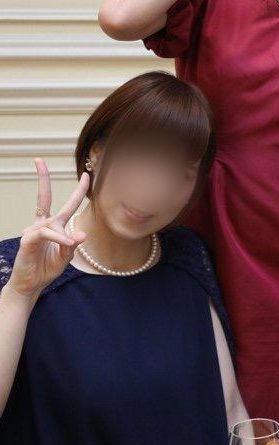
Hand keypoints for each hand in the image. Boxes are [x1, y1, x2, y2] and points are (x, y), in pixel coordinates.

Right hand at [8, 160, 89, 299]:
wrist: (30, 284)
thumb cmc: (47, 269)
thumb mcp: (66, 257)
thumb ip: (72, 245)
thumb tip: (81, 234)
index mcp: (55, 226)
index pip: (67, 204)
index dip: (77, 190)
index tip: (85, 175)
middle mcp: (44, 225)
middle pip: (44, 197)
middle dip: (42, 178)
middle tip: (39, 160)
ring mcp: (33, 231)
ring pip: (53, 224)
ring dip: (64, 237)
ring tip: (67, 247)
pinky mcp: (27, 240)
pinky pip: (45, 233)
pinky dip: (57, 237)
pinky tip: (64, 242)